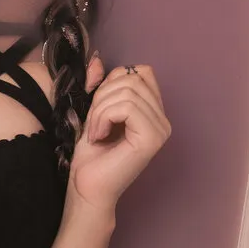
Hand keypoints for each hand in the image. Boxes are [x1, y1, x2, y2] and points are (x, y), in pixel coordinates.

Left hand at [65, 58, 171, 216]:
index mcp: (153, 111)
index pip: (139, 72)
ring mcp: (161, 129)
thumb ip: (98, 85)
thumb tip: (97, 60)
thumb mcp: (92, 111)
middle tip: (94, 123)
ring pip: (127, 91)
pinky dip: (104, 117)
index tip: (98, 109)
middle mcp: (163, 119)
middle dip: (103, 95)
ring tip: (95, 132)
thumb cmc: (89, 155)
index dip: (111, 82)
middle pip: (132, 77)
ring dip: (100, 109)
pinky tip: (98, 136)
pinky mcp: (152, 138)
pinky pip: (127, 107)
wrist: (85, 187)